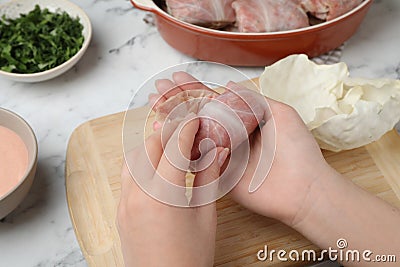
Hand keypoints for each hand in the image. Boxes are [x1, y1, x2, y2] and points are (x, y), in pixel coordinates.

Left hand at [117, 114, 227, 266]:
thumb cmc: (190, 257)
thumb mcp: (206, 217)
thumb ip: (209, 179)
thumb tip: (217, 151)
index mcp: (164, 194)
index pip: (174, 147)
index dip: (186, 129)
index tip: (195, 119)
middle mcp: (138, 193)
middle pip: (148, 147)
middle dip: (168, 133)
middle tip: (186, 130)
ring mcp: (125, 202)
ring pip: (133, 159)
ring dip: (151, 146)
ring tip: (172, 147)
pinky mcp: (121, 211)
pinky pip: (127, 176)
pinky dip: (141, 164)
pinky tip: (158, 169)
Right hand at [149, 72, 332, 226]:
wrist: (303, 188)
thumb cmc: (297, 149)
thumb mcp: (280, 113)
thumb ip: (252, 99)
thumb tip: (229, 86)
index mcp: (243, 120)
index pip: (214, 101)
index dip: (194, 89)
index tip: (176, 78)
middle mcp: (230, 136)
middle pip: (197, 116)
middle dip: (176, 102)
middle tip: (157, 92)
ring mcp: (222, 155)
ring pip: (191, 136)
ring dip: (171, 121)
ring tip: (154, 108)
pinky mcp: (217, 175)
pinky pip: (194, 159)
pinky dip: (177, 147)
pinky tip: (162, 135)